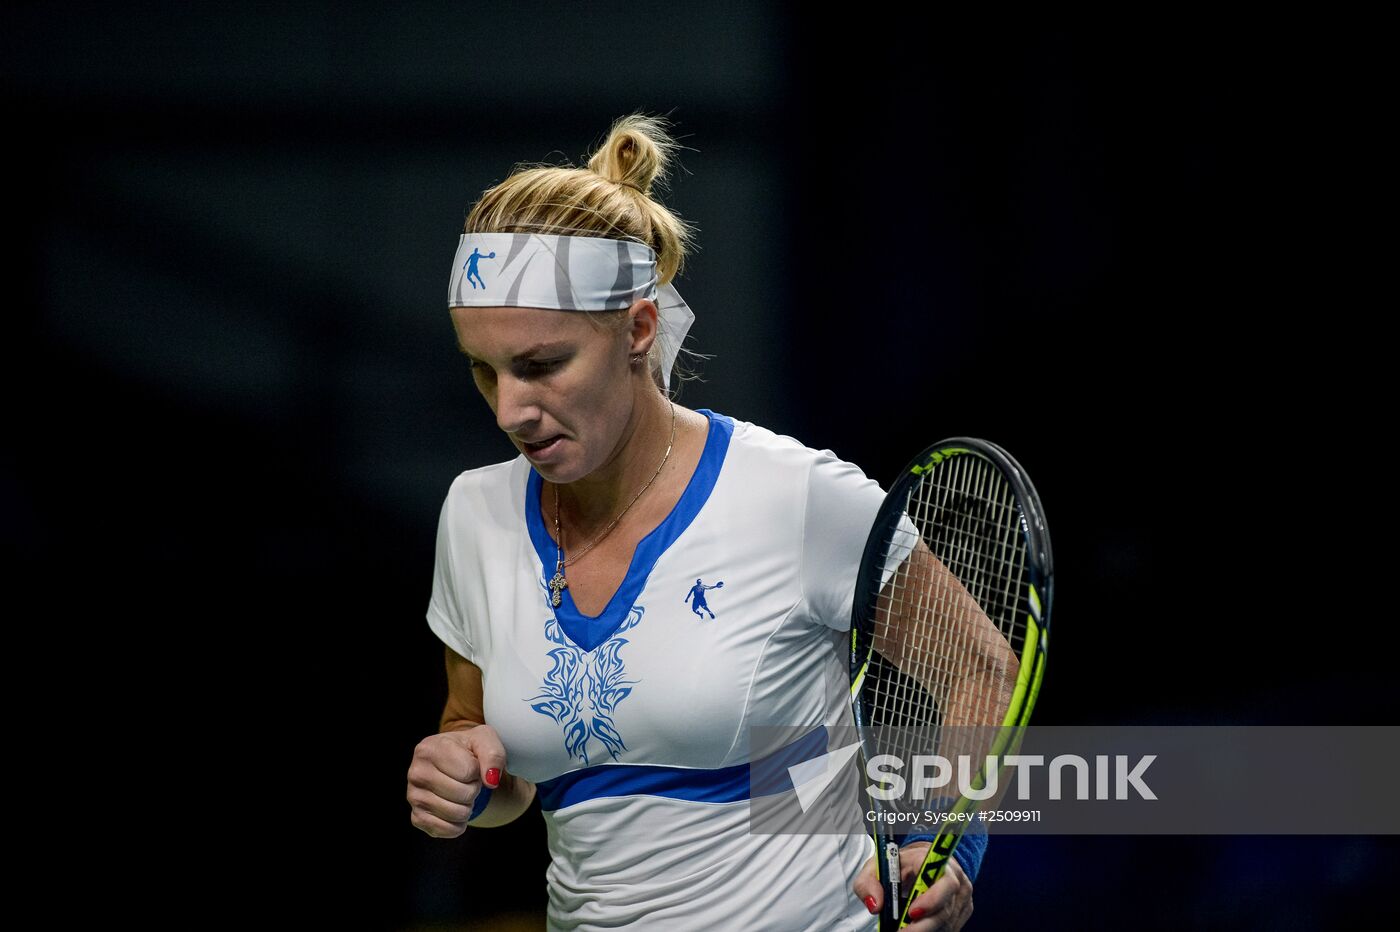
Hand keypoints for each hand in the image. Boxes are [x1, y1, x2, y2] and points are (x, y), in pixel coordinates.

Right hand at [406, 723, 506, 837]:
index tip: (472, 765)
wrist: (454, 763)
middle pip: (464, 794)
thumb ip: (493, 755)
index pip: (469, 771)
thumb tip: (491, 780)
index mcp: (429, 749)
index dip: (478, 771)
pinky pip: (448, 830)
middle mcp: (416, 773)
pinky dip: (459, 823)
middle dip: (474, 789)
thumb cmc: (468, 751)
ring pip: (457, 814)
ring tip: (460, 791)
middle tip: (466, 780)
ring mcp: (414, 797)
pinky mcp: (417, 818)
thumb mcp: (484, 740)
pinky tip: (454, 806)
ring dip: (468, 805)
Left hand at [853, 842, 973, 929]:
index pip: (943, 880)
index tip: (912, 913)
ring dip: (925, 929)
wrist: (921, 862)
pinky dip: (932, 930)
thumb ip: (868, 882)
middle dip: (924, 925)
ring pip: (948, 921)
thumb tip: (875, 905)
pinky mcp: (963, 909)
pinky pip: (950, 926)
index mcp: (933, 859)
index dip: (931, 899)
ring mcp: (961, 894)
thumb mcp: (877, 866)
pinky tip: (916, 928)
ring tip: (904, 930)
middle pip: (947, 907)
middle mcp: (953, 876)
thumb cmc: (899, 863)